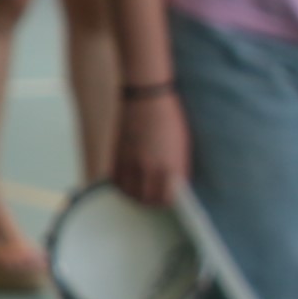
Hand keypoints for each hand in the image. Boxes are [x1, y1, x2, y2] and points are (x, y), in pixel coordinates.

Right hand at [110, 87, 191, 205]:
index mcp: (171, 166)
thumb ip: (177, 168)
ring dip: (134, 195)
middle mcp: (150, 168)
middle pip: (148, 199)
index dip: (167, 202)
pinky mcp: (117, 156)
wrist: (146, 96)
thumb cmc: (168, 117)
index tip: (167, 200)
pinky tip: (125, 182)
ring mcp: (131, 163)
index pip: (168, 199)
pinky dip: (120, 185)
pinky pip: (115, 181)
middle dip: (151, 202)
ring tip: (138, 192)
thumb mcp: (181, 144)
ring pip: (130, 193)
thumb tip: (173, 186)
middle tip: (152, 199)